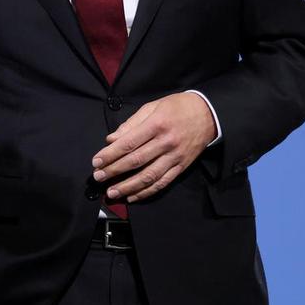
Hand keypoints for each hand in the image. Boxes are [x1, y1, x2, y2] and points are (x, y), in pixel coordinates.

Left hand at [92, 92, 216, 202]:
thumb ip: (131, 124)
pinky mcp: (182, 167)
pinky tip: (133, 196)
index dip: (110, 154)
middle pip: (136, 161)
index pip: (128, 143)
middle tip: (98, 177)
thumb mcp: (152, 107)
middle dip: (114, 171)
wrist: (209, 115)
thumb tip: (111, 139)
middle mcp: (166, 142)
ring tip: (112, 192)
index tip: (96, 162)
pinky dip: (147, 192)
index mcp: (156, 125)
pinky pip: (163, 182)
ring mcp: (175, 157)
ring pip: (149, 176)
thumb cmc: (176, 108)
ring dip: (128, 187)